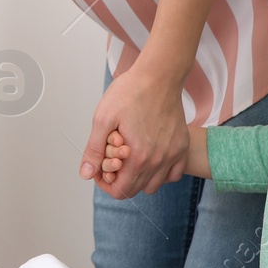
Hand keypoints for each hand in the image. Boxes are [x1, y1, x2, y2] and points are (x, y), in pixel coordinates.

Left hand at [78, 64, 189, 197]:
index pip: (120, 191)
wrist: (159, 76)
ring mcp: (173, 155)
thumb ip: (94, 150)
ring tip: (129, 158)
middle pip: (135, 189)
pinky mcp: (181, 146)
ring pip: (154, 185)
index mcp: (138, 158)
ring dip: (139, 178)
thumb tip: (86, 173)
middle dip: (119, 179)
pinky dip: (161, 172)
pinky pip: (173, 174)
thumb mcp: (103, 118)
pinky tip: (150, 158)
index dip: (105, 183)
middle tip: (112, 159)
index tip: (100, 167)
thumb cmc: (130, 92)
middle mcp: (158, 161)